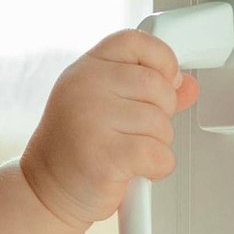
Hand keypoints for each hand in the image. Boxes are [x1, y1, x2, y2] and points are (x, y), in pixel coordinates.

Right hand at [18, 29, 190, 231]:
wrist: (45, 192)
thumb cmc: (75, 149)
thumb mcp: (106, 106)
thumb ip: (146, 91)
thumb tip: (187, 85)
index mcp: (86, 68)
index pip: (136, 41)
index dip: (162, 60)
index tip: (165, 82)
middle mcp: (85, 87)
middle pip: (158, 86)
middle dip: (160, 114)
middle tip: (135, 132)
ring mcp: (93, 119)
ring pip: (162, 124)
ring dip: (156, 145)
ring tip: (127, 153)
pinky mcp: (105, 155)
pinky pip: (159, 155)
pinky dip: (156, 168)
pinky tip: (134, 170)